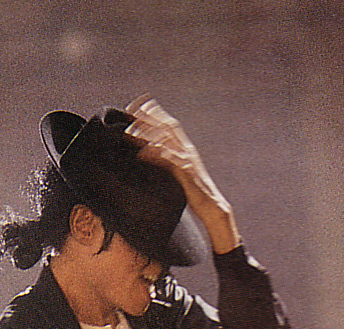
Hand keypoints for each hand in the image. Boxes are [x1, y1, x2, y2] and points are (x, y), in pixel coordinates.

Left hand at [125, 96, 241, 253]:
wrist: (213, 207)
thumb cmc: (196, 193)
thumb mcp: (181, 172)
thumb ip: (170, 161)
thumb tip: (153, 155)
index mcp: (186, 148)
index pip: (169, 124)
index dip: (154, 113)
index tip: (137, 106)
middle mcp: (187, 150)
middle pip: (166, 126)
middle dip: (148, 116)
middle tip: (130, 109)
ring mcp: (187, 161)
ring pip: (165, 140)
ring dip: (147, 134)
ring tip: (130, 130)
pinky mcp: (186, 174)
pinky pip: (169, 161)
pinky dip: (155, 155)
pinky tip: (142, 153)